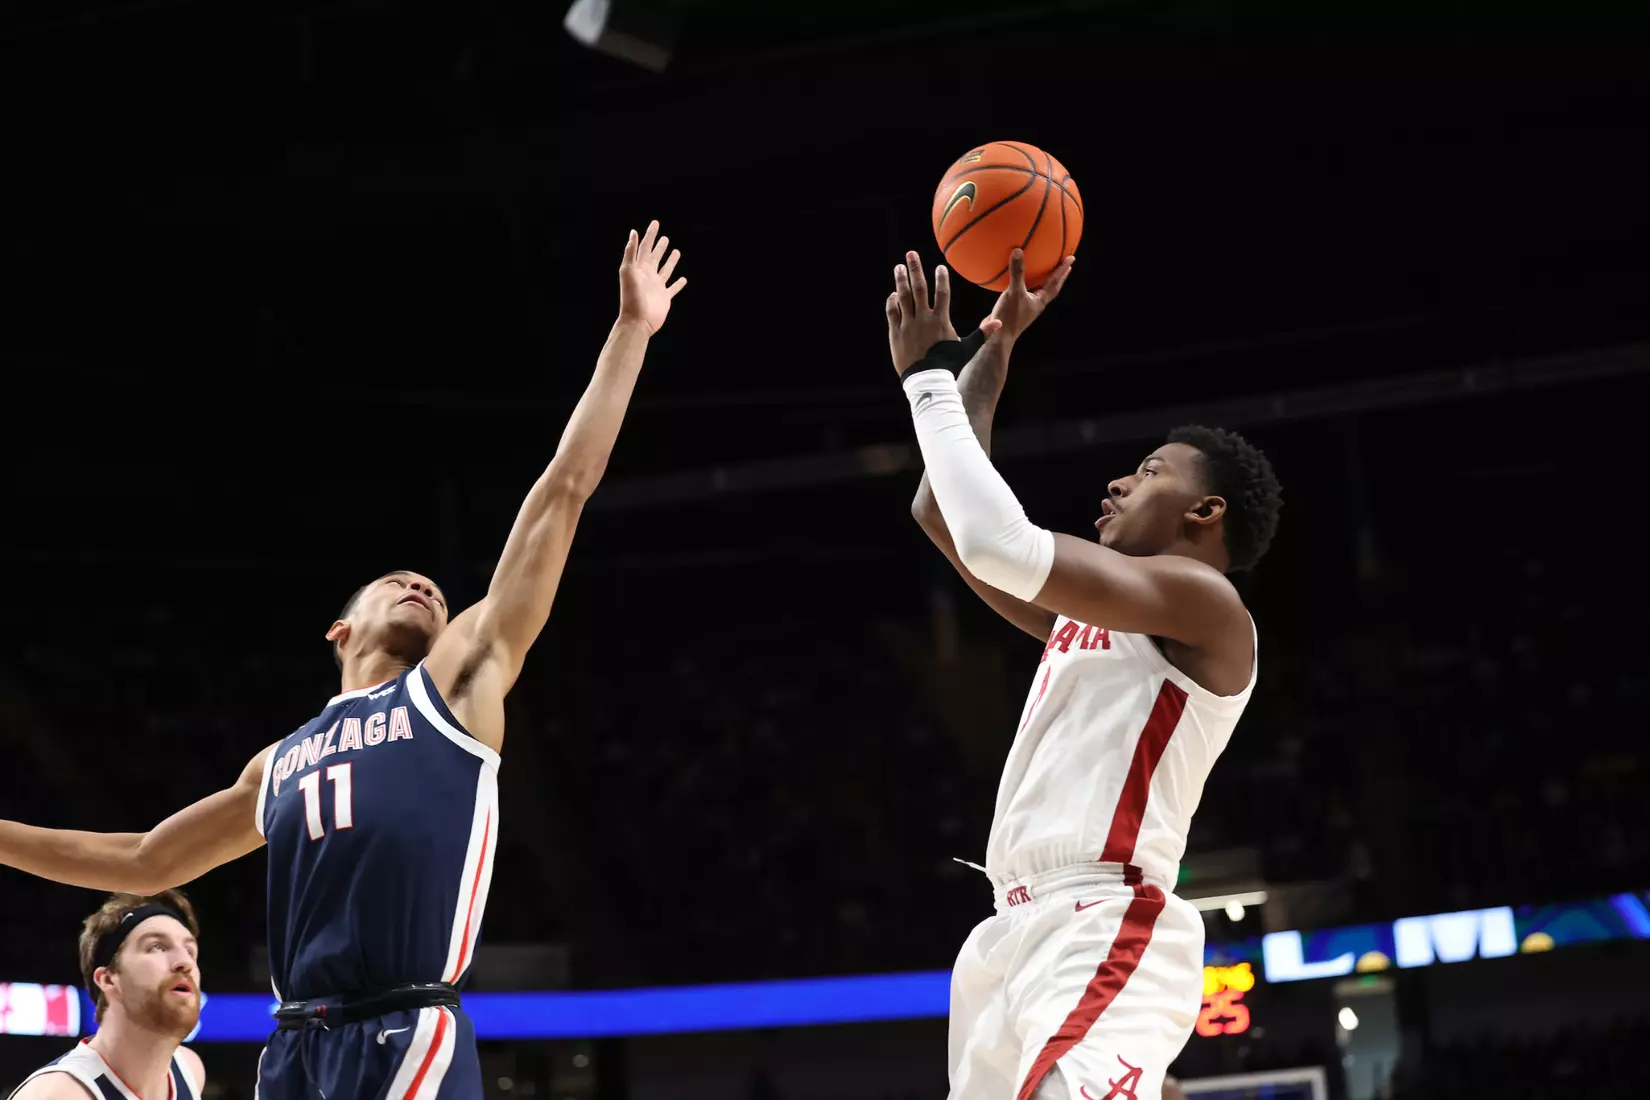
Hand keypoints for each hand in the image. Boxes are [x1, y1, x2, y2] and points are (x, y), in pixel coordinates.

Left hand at [618, 220, 685, 333]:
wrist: (637, 321)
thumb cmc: (631, 297)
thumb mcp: (628, 271)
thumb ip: (630, 252)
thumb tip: (633, 232)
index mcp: (639, 268)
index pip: (644, 247)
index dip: (650, 235)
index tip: (655, 223)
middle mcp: (648, 276)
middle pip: (654, 257)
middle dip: (659, 247)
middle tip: (664, 237)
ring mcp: (657, 287)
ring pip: (665, 270)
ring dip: (670, 261)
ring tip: (676, 252)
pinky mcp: (664, 298)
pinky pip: (673, 288)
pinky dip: (678, 284)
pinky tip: (683, 279)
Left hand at [885, 250, 1004, 374]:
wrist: (926, 380)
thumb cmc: (948, 364)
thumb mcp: (967, 348)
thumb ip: (981, 334)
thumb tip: (1000, 323)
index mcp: (940, 320)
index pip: (942, 293)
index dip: (941, 278)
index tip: (940, 266)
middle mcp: (923, 319)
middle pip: (919, 288)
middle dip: (916, 269)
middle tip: (911, 253)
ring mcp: (908, 325)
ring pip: (903, 297)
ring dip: (901, 281)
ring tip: (899, 267)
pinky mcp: (896, 333)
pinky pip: (892, 313)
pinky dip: (892, 302)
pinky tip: (893, 293)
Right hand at [982, 248, 1072, 343]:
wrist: (998, 338)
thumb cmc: (1010, 316)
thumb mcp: (1014, 292)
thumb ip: (1017, 272)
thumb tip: (1018, 251)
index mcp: (1040, 301)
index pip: (1055, 283)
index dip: (1062, 270)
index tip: (1071, 258)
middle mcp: (1035, 304)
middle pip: (1051, 288)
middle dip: (1058, 277)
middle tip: (1066, 266)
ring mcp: (1026, 308)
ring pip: (1038, 291)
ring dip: (1043, 281)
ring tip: (1045, 271)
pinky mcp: (1015, 309)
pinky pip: (1023, 292)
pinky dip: (1024, 284)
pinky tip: (1016, 279)